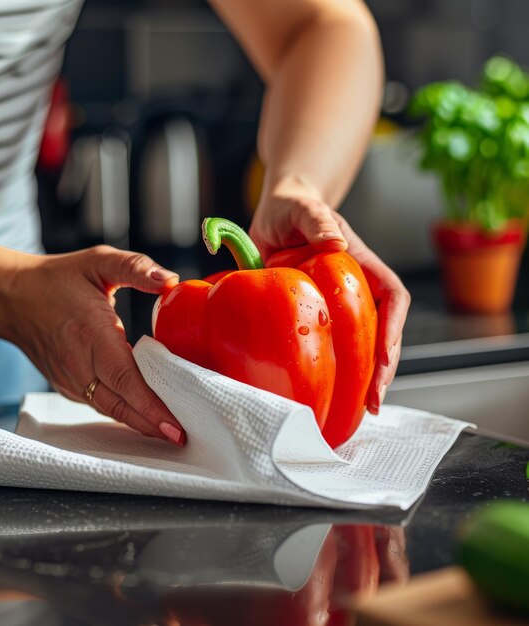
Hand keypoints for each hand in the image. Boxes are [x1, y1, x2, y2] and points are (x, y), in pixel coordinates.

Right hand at [0, 245, 185, 445]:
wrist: (11, 297)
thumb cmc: (58, 279)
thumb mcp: (99, 261)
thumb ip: (136, 268)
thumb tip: (171, 281)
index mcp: (90, 333)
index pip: (124, 379)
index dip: (150, 406)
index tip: (175, 424)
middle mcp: (77, 363)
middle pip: (119, 405)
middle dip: (152, 424)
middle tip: (184, 436)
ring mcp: (68, 378)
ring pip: (110, 410)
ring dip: (139, 423)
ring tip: (171, 430)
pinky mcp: (66, 385)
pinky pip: (99, 404)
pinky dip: (123, 413)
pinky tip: (145, 415)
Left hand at [250, 186, 409, 413]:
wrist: (275, 214)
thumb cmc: (292, 207)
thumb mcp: (303, 208)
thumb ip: (316, 220)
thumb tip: (337, 243)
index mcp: (359, 263)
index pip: (392, 296)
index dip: (394, 328)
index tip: (385, 357)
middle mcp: (355, 287)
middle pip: (383, 329)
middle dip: (385, 365)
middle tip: (375, 400)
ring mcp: (337, 303)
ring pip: (363, 342)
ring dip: (366, 374)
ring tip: (363, 407)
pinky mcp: (317, 313)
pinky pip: (334, 342)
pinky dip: (338, 368)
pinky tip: (333, 391)